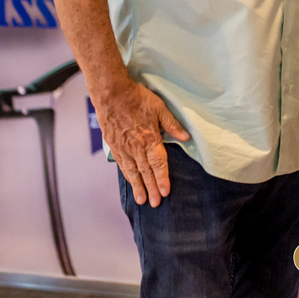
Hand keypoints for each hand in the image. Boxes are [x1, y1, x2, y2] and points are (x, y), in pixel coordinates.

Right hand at [94, 79, 190, 207]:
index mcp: (149, 139)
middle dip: (151, 188)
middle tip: (155, 203)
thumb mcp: (160, 108)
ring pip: (132, 171)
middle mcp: (136, 147)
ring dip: (138, 186)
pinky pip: (122, 164)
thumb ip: (172, 125)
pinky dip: (127, 175)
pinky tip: (130, 182)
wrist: (112, 94)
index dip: (162, 179)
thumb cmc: (137, 98)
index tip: (165, 192)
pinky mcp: (114, 145)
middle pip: (145, 172)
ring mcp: (123, 147)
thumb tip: (186, 137)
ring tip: (141, 200)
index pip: (158, 164)